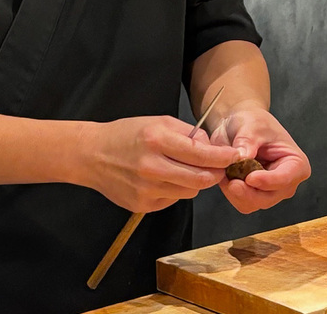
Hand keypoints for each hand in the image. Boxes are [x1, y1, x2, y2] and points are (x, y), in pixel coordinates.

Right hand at [77, 116, 240, 212]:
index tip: (235, 156)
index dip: (223, 157)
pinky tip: (160, 179)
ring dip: (194, 181)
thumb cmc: (126, 135)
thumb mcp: (157, 122)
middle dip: (215, 173)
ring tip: (180, 168)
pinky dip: (174, 190)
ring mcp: (146, 189)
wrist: (92, 155)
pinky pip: (172, 199)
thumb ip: (188, 134)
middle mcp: (152, 166)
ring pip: (189, 192)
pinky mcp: (142, 204)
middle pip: (201, 179)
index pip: (202, 155)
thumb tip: (213, 148)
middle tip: (218, 167)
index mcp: (157, 140)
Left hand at [210, 106, 309, 213]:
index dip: (267, 181)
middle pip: (267, 198)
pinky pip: (241, 202)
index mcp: (296, 164)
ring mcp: (270, 192)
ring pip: (252, 204)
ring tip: (225, 170)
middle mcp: (286, 182)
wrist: (239, 125)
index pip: (285, 179)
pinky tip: (226, 176)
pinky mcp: (254, 196)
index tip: (249, 178)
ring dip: (235, 191)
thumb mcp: (251, 125)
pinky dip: (230, 192)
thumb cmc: (252, 121)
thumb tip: (243, 157)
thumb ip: (247, 140)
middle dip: (246, 191)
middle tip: (228, 179)